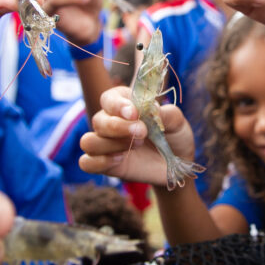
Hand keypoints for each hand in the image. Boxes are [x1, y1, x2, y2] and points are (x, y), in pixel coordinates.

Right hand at [79, 86, 195, 185]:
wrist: (178, 165)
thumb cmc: (175, 137)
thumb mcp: (178, 123)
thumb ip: (167, 114)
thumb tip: (152, 109)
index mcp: (126, 104)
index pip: (109, 98)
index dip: (118, 105)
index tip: (134, 113)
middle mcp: (111, 122)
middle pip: (98, 120)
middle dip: (119, 127)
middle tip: (142, 132)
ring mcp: (106, 144)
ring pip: (88, 141)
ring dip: (109, 144)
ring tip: (135, 146)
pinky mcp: (106, 164)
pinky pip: (86, 163)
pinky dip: (99, 162)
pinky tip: (120, 159)